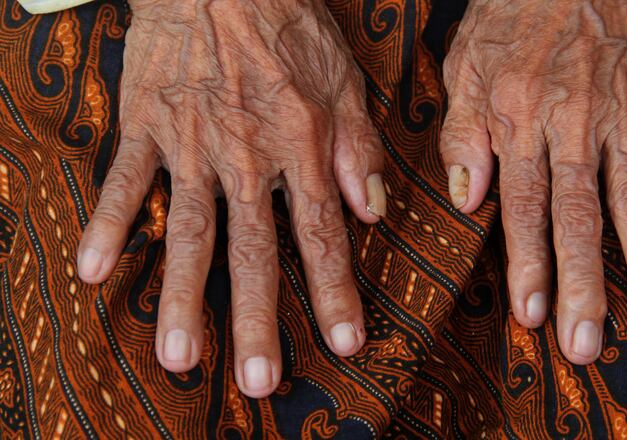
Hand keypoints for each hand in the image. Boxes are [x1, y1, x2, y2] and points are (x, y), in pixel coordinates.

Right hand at [77, 0, 386, 396]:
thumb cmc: (287, 24)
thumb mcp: (343, 80)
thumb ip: (357, 147)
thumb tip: (372, 209)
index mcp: (300, 148)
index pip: (321, 236)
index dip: (334, 292)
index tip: (342, 343)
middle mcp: (247, 159)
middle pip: (252, 252)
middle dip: (257, 319)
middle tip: (256, 380)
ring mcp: (192, 145)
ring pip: (187, 232)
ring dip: (182, 297)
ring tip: (178, 356)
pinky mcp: (147, 124)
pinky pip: (124, 180)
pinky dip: (107, 224)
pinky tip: (93, 272)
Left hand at [441, 0, 626, 363]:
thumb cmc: (506, 24)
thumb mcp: (464, 72)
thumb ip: (463, 137)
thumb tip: (469, 200)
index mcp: (520, 123)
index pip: (524, 208)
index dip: (528, 265)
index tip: (532, 316)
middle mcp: (572, 126)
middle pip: (579, 216)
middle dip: (584, 283)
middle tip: (589, 341)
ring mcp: (621, 115)